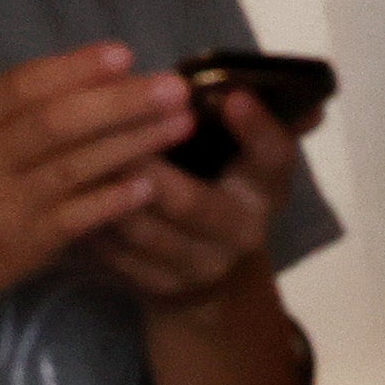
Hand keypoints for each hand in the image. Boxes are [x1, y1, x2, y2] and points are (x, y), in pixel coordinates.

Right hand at [0, 43, 192, 317]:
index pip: (27, 86)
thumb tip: (61, 72)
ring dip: (135, 143)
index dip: (78, 68)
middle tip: (175, 86)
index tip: (125, 54)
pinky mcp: (26, 247)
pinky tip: (152, 182)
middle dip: (123, 102)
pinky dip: (115, 199)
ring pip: (79, 168)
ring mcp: (9, 206)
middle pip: (61, 123)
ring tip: (180, 124)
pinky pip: (79, 218)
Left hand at [88, 87, 302, 314]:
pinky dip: (92, 225)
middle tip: (118, 135)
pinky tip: (69, 197)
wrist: (205, 271)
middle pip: (195, 205)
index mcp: (265, 188)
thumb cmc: (219, 183)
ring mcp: (196, 266)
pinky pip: (117, 256)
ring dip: (109, 197)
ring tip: (79, 160)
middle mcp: (239, 232)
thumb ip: (261, 123)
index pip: (273, 158)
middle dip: (153, 172)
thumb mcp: (243, 155)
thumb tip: (315, 100)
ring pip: (146, 233)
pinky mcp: (157, 287)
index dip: (257, 130)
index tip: (232, 97)